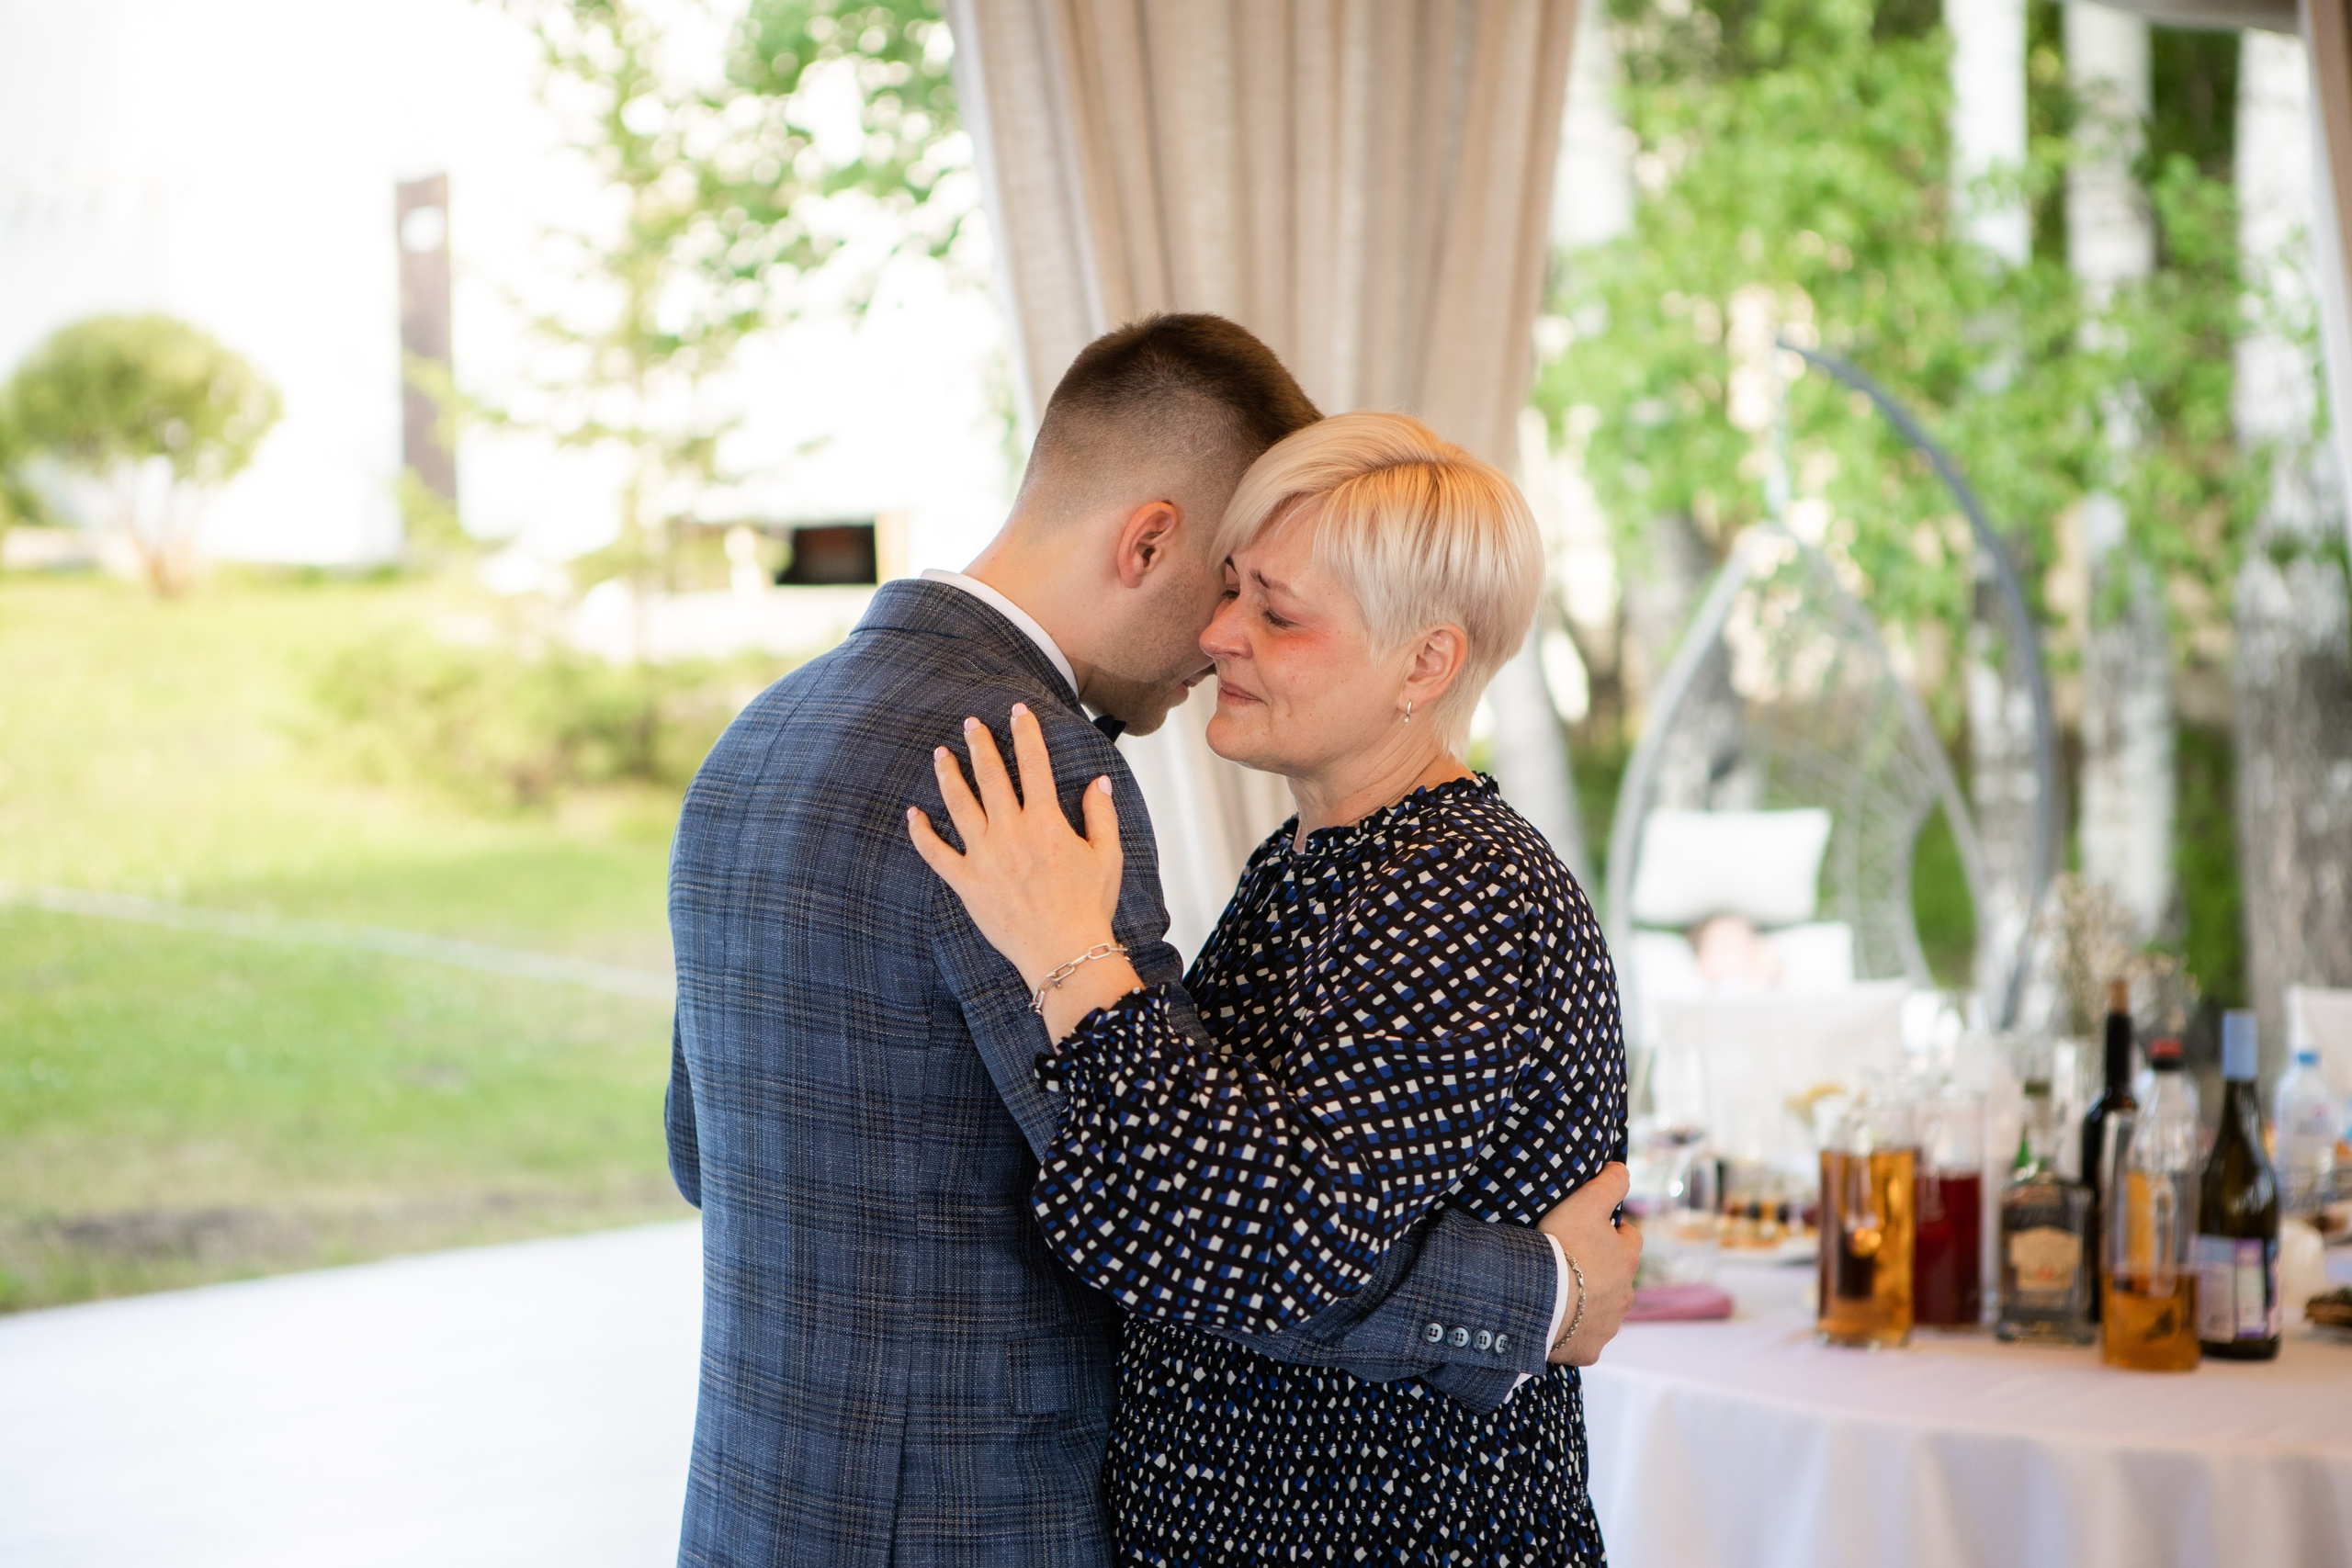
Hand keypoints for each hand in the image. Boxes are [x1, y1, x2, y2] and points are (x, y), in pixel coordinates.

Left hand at [907, 703, 1137, 1028]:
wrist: (1064, 953)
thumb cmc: (1088, 907)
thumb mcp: (1106, 857)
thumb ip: (1100, 815)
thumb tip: (1099, 782)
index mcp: (1045, 822)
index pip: (1034, 765)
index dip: (1025, 734)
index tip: (1018, 711)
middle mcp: (1010, 832)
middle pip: (990, 776)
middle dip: (981, 745)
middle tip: (971, 723)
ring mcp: (984, 857)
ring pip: (959, 805)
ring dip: (948, 776)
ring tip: (940, 754)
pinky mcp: (967, 883)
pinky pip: (937, 853)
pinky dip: (922, 833)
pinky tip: (913, 815)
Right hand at [1536, 1162, 1639, 1365]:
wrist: (1541, 1299)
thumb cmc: (1563, 1247)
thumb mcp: (1585, 1202)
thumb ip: (1609, 1183)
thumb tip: (1623, 1168)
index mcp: (1627, 1259)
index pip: (1630, 1238)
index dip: (1613, 1231)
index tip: (1592, 1228)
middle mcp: (1624, 1295)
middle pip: (1617, 1278)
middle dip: (1600, 1270)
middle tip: (1569, 1261)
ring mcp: (1608, 1326)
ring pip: (1602, 1310)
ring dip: (1587, 1301)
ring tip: (1558, 1292)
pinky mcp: (1588, 1350)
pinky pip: (1583, 1340)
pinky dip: (1573, 1332)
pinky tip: (1554, 1322)